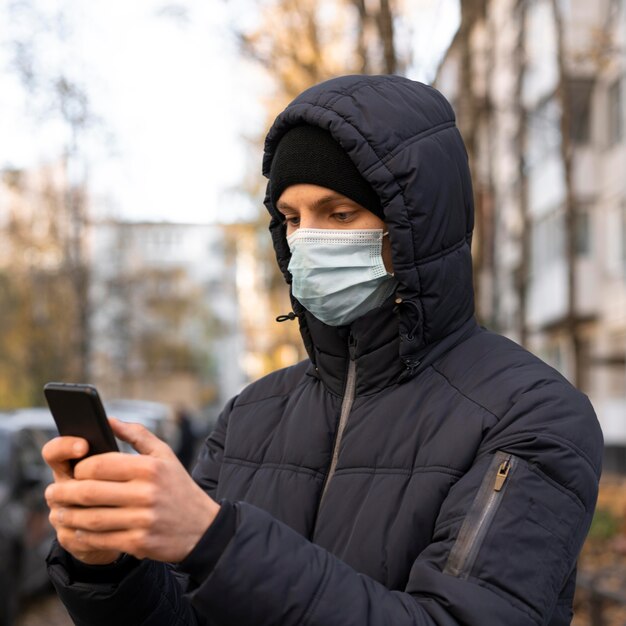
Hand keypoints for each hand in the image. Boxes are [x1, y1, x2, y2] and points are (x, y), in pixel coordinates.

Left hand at [43, 418, 219, 563]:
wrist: (201, 528)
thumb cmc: (178, 486)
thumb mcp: (165, 455)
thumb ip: (137, 434)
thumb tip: (108, 420)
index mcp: (150, 467)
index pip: (101, 465)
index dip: (80, 468)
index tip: (73, 471)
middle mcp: (147, 492)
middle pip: (90, 492)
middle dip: (64, 493)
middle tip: (52, 493)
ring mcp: (143, 519)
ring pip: (91, 518)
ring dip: (68, 516)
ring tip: (58, 512)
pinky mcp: (139, 543)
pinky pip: (101, 540)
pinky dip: (82, 536)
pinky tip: (75, 531)